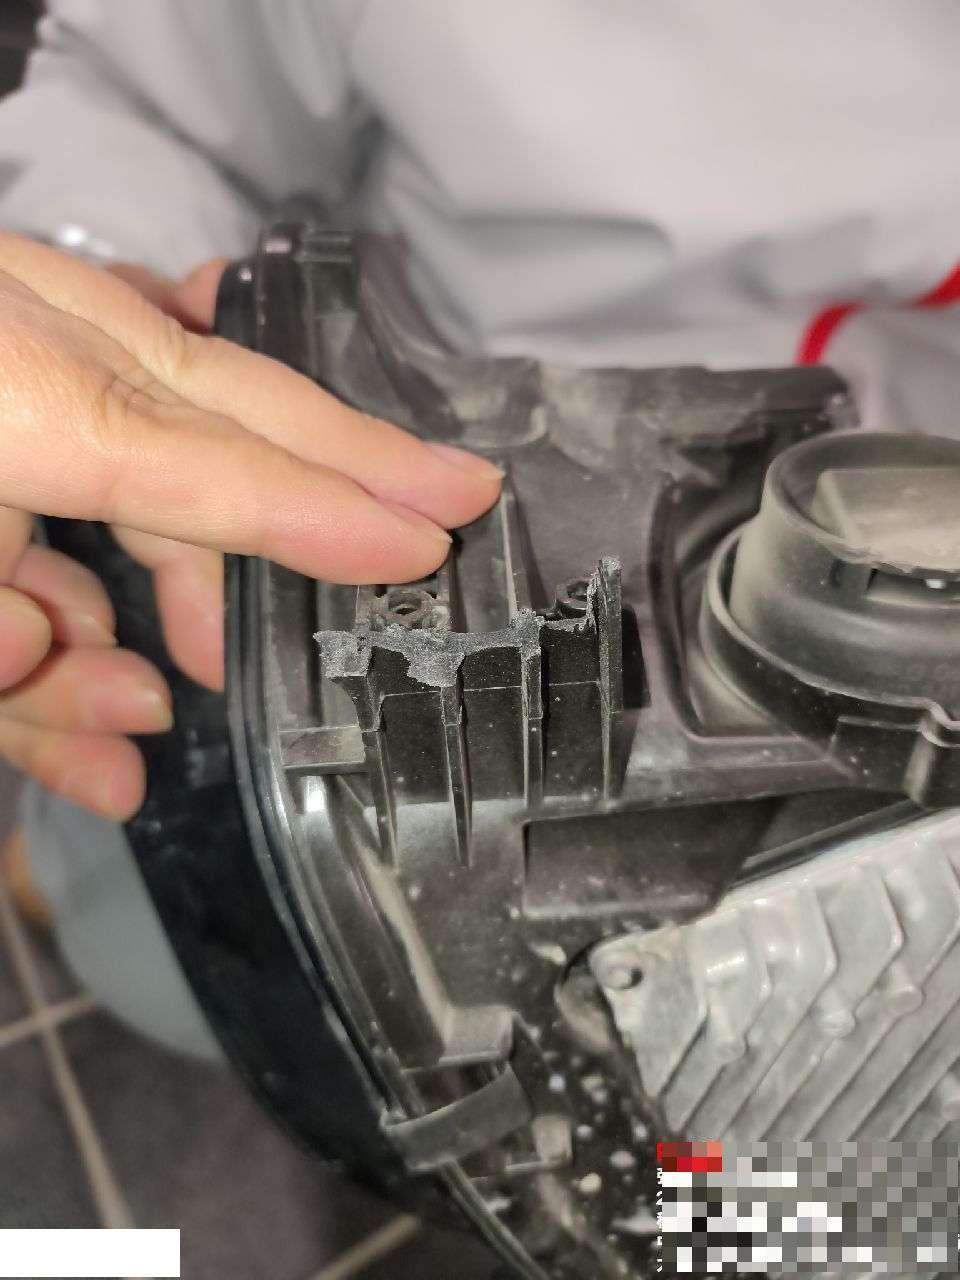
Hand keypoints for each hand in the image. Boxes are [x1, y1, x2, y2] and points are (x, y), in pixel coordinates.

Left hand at [0, 235, 501, 817]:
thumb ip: (12, 681)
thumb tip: (135, 718)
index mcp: (20, 400)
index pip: (216, 466)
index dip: (334, 513)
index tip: (437, 536)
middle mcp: (49, 340)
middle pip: (243, 403)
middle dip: (362, 459)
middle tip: (464, 494)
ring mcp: (34, 325)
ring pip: (170, 429)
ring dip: (183, 560)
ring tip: (183, 664)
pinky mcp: (21, 340)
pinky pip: (98, 423)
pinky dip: (108, 533)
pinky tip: (94, 630)